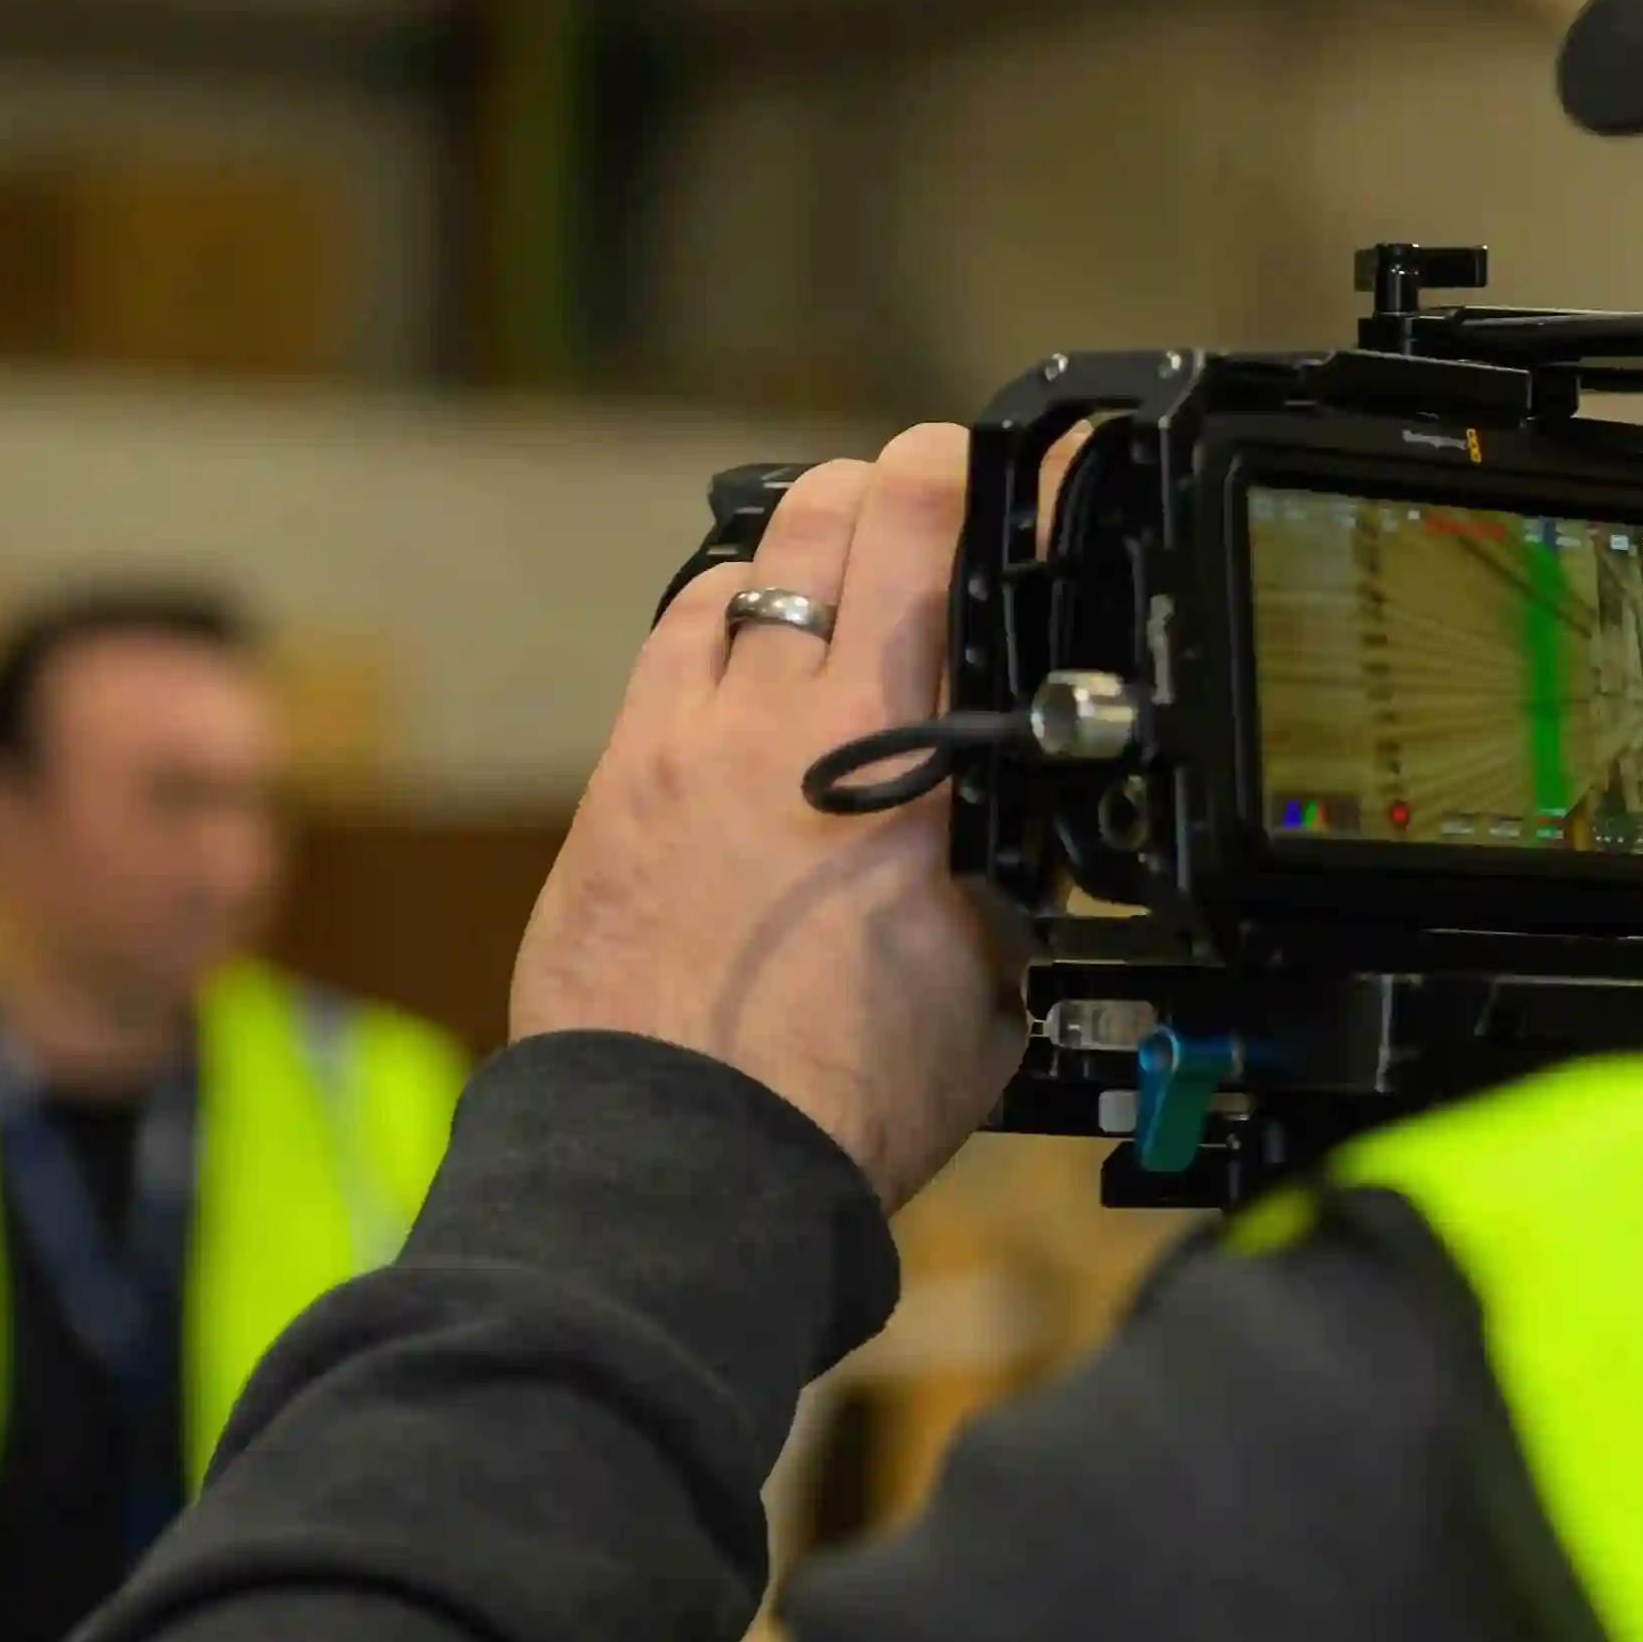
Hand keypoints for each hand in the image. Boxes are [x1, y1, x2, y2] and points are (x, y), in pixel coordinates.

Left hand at [513, 432, 1019, 1209]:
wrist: (682, 1169)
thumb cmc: (847, 1100)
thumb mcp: (991, 974)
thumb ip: (1002, 869)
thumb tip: (1016, 833)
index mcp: (898, 757)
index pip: (933, 532)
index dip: (988, 475)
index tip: (1027, 473)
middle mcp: (777, 718)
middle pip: (832, 511)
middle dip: (894, 491)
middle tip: (934, 520)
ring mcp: (680, 742)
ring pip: (742, 567)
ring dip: (802, 558)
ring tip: (840, 596)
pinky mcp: (614, 787)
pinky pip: (669, 651)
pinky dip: (719, 633)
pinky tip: (745, 674)